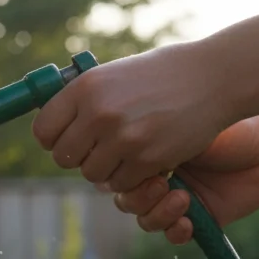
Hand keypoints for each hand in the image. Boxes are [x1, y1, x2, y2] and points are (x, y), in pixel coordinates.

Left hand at [31, 42, 235, 193]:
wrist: (215, 77)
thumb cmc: (163, 74)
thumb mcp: (115, 74)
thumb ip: (84, 98)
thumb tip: (52, 126)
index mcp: (86, 88)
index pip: (43, 131)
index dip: (54, 139)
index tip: (68, 138)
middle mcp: (100, 113)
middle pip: (64, 158)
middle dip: (79, 157)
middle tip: (100, 147)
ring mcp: (124, 138)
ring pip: (92, 174)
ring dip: (106, 168)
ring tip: (127, 148)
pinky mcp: (147, 159)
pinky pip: (121, 184)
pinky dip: (130, 177)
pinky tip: (145, 157)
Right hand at [112, 114, 258, 244]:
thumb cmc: (231, 130)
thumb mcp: (188, 128)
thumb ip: (155, 141)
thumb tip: (122, 152)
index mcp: (151, 153)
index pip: (118, 173)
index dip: (121, 177)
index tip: (137, 166)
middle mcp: (159, 178)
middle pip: (126, 200)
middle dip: (138, 197)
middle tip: (162, 183)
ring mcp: (176, 201)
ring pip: (145, 219)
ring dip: (157, 214)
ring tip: (183, 199)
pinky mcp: (197, 220)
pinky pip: (172, 235)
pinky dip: (176, 231)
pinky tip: (189, 222)